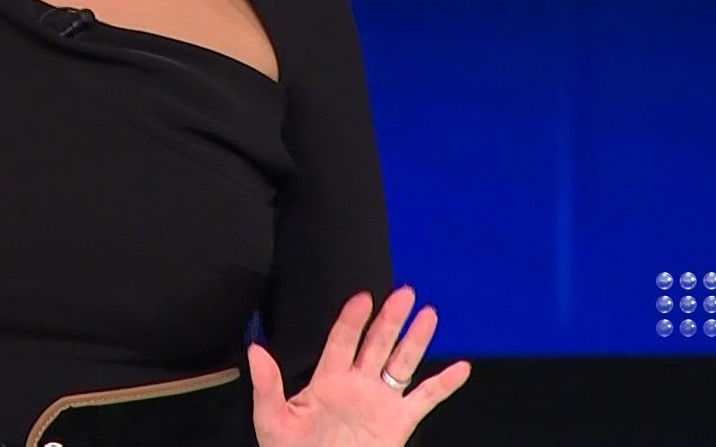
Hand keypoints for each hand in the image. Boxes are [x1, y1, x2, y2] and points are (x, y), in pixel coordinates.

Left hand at [248, 285, 471, 446]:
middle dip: (390, 318)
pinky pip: (425, 400)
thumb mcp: (272, 421)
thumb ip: (268, 387)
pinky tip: (460, 368)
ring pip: (402, 362)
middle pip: (377, 343)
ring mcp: (379, 402)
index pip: (341, 340)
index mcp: (326, 381)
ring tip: (428, 313)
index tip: (362, 298)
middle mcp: (356, 385)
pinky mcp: (398, 423)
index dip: (352, 319)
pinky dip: (444, 385)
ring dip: (416, 339)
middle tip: (404, 292)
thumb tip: (255, 350)